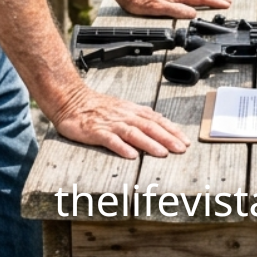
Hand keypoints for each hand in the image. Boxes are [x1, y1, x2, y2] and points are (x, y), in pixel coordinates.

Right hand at [52, 83, 189, 159]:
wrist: (71, 100)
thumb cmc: (97, 107)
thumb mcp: (122, 108)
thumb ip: (139, 116)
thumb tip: (160, 122)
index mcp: (131, 111)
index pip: (156, 120)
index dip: (172, 130)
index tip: (185, 141)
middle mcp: (124, 116)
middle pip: (149, 126)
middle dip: (167, 138)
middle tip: (181, 149)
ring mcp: (110, 123)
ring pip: (133, 133)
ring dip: (149, 143)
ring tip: (162, 153)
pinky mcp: (95, 131)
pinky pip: (110, 139)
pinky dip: (121, 147)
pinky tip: (131, 155)